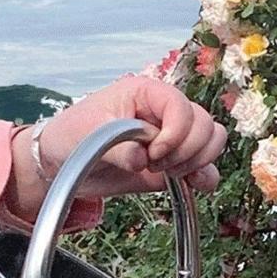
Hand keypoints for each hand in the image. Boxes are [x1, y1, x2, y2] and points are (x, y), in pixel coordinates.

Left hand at [37, 76, 227, 197]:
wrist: (64, 162)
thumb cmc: (72, 136)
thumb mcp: (88, 137)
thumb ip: (117, 148)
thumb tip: (141, 161)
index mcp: (146, 93)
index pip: (182, 107)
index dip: (175, 133)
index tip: (152, 153)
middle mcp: (165, 112)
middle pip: (205, 124)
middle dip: (186, 151)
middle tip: (155, 165)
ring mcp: (173, 137)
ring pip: (212, 141)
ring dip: (196, 162)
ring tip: (165, 172)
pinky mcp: (174, 163)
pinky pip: (205, 167)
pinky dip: (204, 177)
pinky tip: (190, 184)